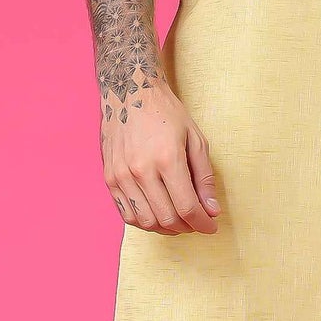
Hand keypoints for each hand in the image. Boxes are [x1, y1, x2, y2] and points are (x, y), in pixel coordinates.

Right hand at [102, 81, 220, 234]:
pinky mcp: (109, 178)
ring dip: (165, 228)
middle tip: (196, 222)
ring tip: (178, 219)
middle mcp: (141, 170)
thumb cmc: (165, 112)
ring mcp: (121, 175)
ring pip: (144, 221)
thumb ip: (204, 177)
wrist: (130, 92)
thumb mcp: (195, 139)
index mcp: (167, 158)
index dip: (202, 223)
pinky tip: (157, 212)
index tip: (211, 226)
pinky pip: (126, 213)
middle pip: (166, 218)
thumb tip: (211, 210)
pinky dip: (144, 221)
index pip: (187, 207)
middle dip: (187, 227)